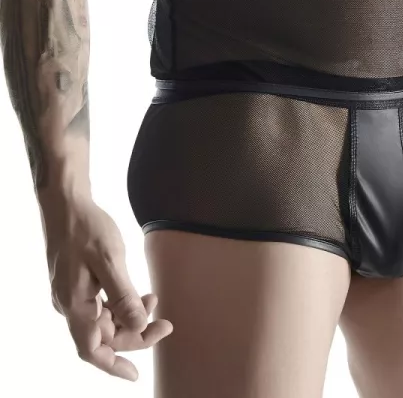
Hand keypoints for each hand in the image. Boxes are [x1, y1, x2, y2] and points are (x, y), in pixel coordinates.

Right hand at [43, 196, 172, 380]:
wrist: (64, 201)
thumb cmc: (86, 227)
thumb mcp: (109, 260)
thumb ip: (124, 296)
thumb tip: (138, 326)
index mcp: (74, 305)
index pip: (93, 350)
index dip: (114, 365)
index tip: (136, 375)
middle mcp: (70, 305)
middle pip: (103, 335)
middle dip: (134, 333)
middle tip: (164, 323)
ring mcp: (71, 293)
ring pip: (103, 319)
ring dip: (129, 316)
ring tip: (153, 300)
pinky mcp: (76, 282)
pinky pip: (99, 304)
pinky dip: (121, 303)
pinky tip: (138, 292)